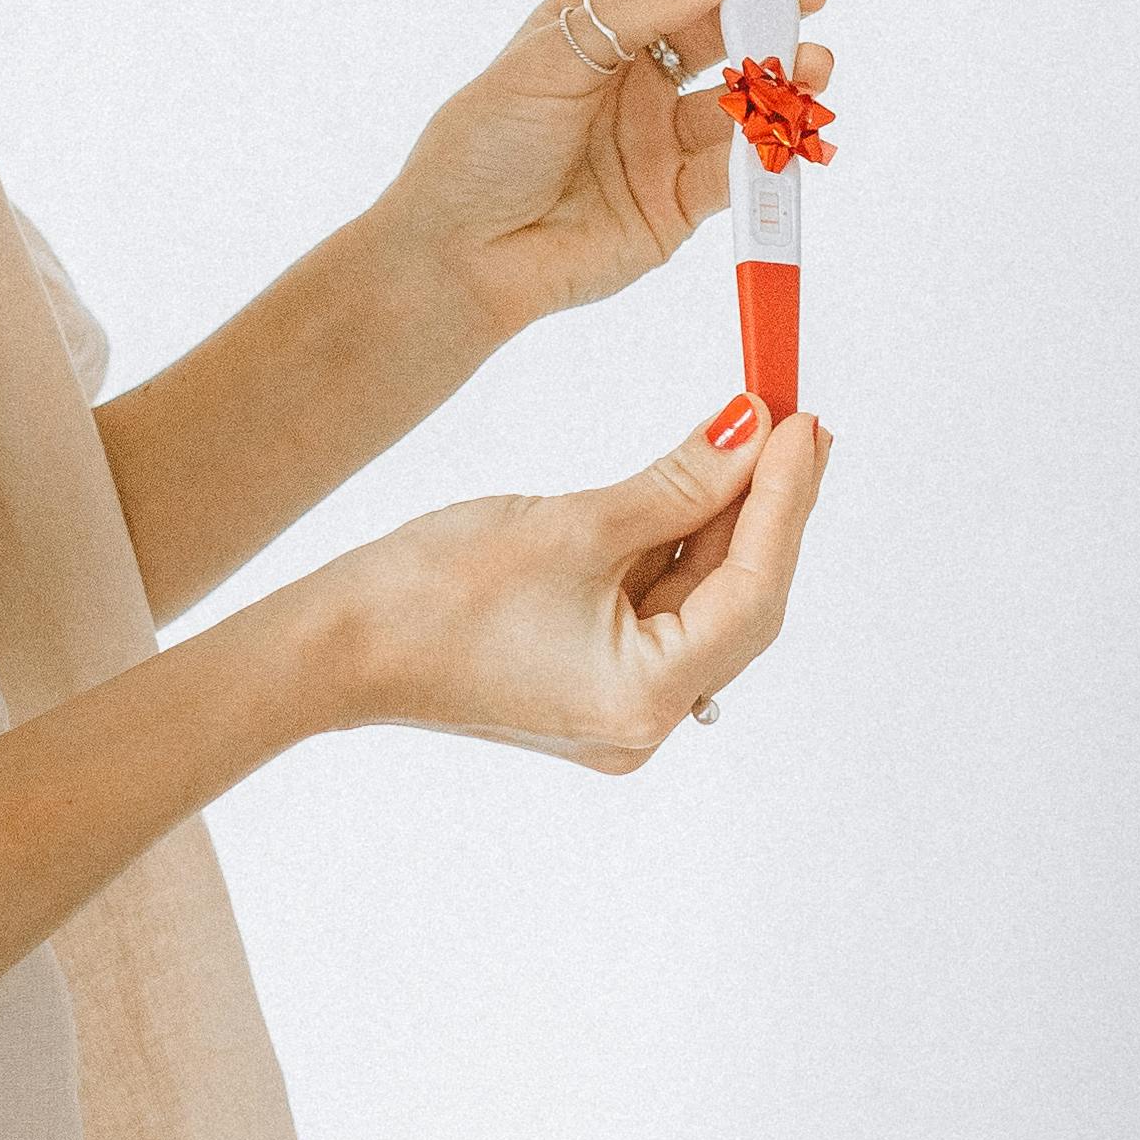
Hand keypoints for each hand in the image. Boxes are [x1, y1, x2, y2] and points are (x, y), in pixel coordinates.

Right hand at [334, 394, 832, 769]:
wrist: (334, 646)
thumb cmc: (432, 595)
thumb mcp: (574, 524)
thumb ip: (679, 484)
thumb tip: (751, 433)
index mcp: (646, 700)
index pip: (753, 591)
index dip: (788, 502)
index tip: (805, 424)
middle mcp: (645, 720)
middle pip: (737, 599)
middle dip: (766, 506)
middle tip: (796, 419)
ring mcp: (617, 703)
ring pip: (699, 596)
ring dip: (724, 516)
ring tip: (754, 431)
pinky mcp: (591, 677)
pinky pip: (657, 603)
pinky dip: (677, 541)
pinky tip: (700, 478)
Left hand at [372, 0, 835, 350]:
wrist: (461, 256)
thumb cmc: (484, 146)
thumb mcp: (551, 57)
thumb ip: (636, 9)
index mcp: (595, 22)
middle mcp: (635, 73)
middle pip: (719, 23)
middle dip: (771, 5)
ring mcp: (661, 136)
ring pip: (741, 95)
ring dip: (783, 76)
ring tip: (812, 68)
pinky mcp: (680, 200)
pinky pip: (739, 167)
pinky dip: (769, 148)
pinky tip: (786, 130)